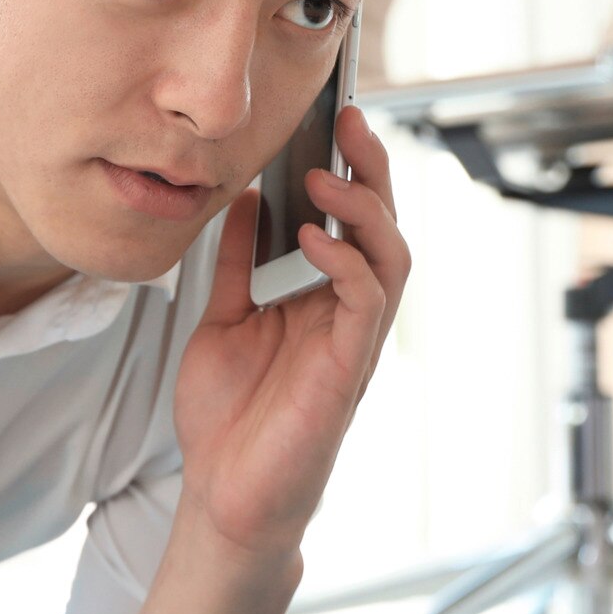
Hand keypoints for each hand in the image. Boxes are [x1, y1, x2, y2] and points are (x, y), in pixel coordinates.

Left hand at [173, 104, 411, 562]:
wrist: (222, 497)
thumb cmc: (229, 419)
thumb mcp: (222, 320)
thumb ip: (237, 264)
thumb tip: (244, 198)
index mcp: (323, 298)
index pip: (353, 220)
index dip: (351, 167)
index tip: (332, 116)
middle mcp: (348, 314)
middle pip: (383, 225)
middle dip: (372, 168)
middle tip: (349, 119)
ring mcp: (353, 341)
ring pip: (390, 256)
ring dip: (364, 208)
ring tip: (326, 173)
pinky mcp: (348, 369)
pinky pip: (366, 303)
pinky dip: (347, 263)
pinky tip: (314, 238)